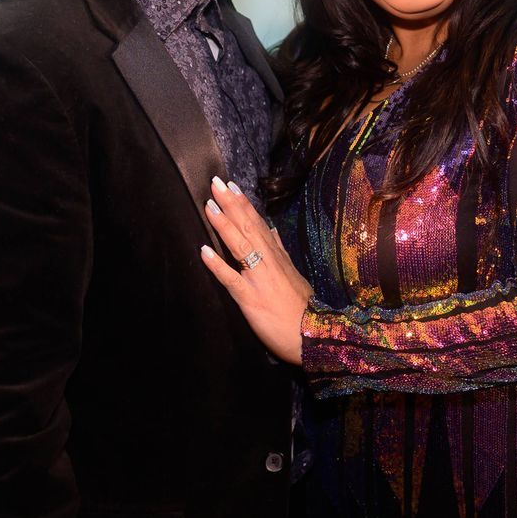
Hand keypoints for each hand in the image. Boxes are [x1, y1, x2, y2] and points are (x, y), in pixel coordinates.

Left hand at [199, 177, 311, 365]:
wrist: (312, 335)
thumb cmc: (303, 307)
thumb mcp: (294, 273)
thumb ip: (281, 251)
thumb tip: (272, 230)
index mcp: (277, 256)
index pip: (258, 224)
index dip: (244, 205)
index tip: (232, 186)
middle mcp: (268, 262)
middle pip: (247, 228)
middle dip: (231, 204)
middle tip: (216, 182)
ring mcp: (258, 279)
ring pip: (239, 246)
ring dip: (224, 225)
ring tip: (210, 205)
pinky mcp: (250, 298)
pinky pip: (231, 279)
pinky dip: (217, 264)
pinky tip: (204, 251)